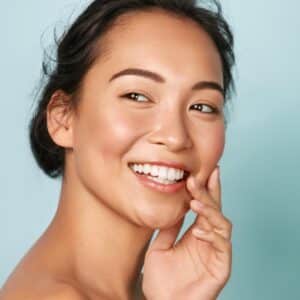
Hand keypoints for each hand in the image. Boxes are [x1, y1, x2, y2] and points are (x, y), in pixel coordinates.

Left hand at [142, 166, 232, 299]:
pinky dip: (213, 233)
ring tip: (195, 201)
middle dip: (210, 191)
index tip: (199, 172)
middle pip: (214, 209)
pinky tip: (199, 228)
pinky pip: (222, 245)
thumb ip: (169, 227)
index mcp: (196, 233)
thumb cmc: (161, 280)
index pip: (203, 207)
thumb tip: (173, 205)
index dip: (204, 189)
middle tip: (201, 176)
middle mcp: (208, 239)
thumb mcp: (160, 246)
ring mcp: (216, 252)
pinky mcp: (221, 266)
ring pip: (222, 223)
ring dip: (210, 210)